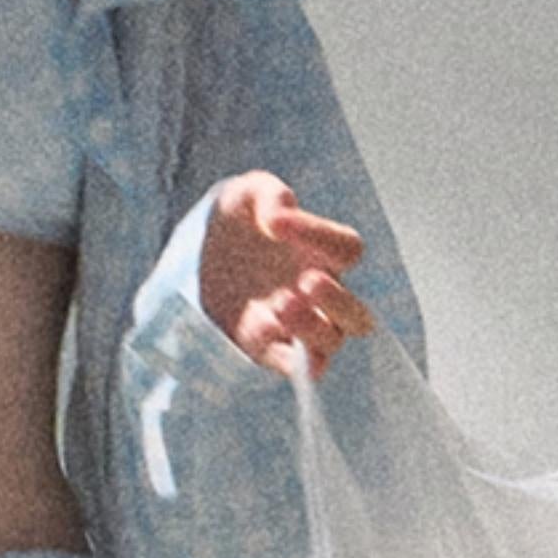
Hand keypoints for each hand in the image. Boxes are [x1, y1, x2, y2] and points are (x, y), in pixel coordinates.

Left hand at [199, 170, 375, 381]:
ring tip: (280, 303)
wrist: (199, 250)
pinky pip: (289, 363)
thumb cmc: (238, 218)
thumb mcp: (247, 194)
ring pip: (329, 343)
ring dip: (310, 328)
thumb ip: (269, 194)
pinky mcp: (266, 346)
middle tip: (307, 281)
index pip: (348, 249)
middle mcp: (319, 294)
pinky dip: (282, 354)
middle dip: (339, 302)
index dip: (320, 234)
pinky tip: (259, 325)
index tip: (276, 221)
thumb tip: (281, 215)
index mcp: (324, 254)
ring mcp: (296, 324)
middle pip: (358, 316)